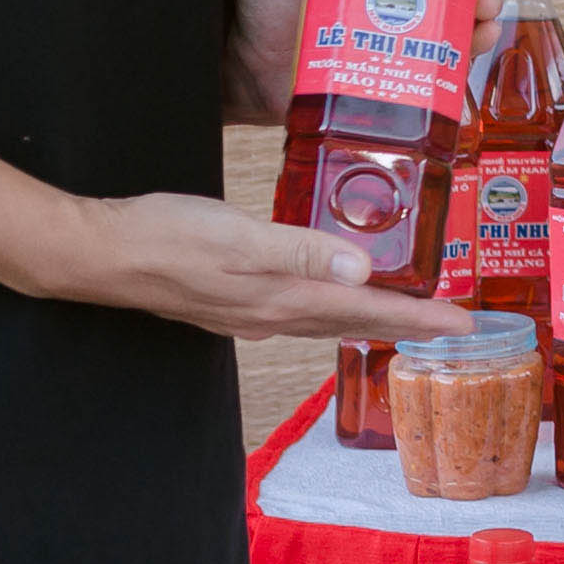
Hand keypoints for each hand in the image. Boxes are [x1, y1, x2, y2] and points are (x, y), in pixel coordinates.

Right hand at [42, 189, 487, 343]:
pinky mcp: (232, 300)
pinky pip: (300, 311)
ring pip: (327, 320)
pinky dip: (331, 307)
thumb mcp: (236, 237)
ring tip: (409, 316)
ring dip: (371, 318)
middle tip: (452, 327)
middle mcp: (270, 315)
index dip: (418, 317)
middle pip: (354, 322)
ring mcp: (249, 312)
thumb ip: (299, 252)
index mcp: (280, 299)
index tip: (464, 325)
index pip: (365, 310)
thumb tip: (361, 270)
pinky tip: (333, 295)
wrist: (99, 254)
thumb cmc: (164, 237)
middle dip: (406, 324)